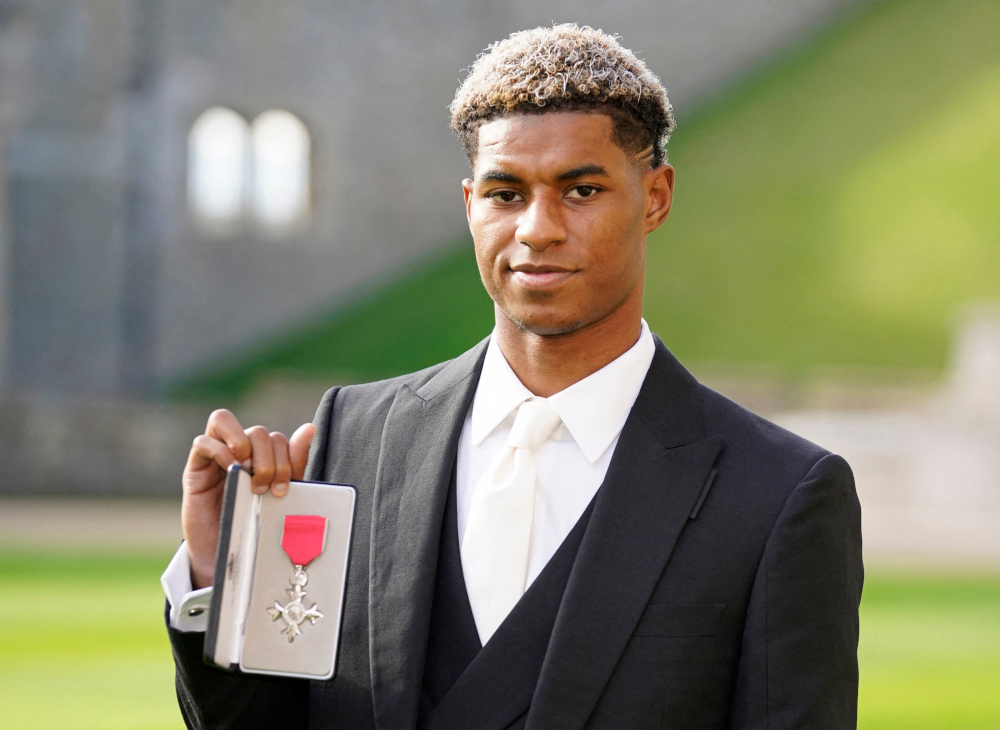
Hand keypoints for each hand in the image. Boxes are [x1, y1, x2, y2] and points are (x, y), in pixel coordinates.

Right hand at [181, 409, 316, 588]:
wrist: (230, 556)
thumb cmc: (255, 522)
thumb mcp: (280, 491)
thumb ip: (294, 461)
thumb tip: (310, 427)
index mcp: (261, 456)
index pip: (276, 438)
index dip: (284, 459)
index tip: (282, 488)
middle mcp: (238, 451)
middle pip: (257, 431)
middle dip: (267, 459)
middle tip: (263, 486)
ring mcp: (214, 456)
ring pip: (223, 419)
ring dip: (243, 442)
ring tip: (247, 470)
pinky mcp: (194, 469)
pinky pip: (202, 442)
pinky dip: (219, 452)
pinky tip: (230, 471)